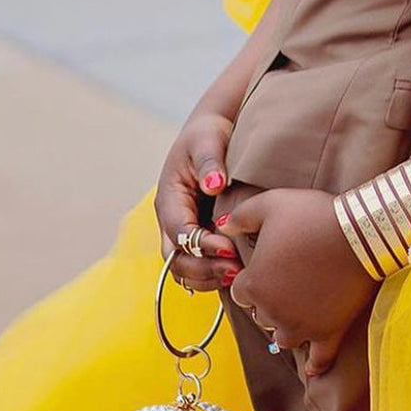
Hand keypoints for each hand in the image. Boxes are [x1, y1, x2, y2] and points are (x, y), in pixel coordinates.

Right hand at [154, 112, 241, 289]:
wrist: (214, 133)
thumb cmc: (209, 134)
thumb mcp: (208, 141)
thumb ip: (210, 162)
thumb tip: (214, 185)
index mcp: (169, 199)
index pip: (178, 232)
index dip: (201, 245)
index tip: (228, 249)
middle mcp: (173, 220)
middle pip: (177, 258)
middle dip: (203, 269)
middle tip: (236, 271)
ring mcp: (184, 231)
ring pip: (186, 268)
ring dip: (209, 277)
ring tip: (240, 276)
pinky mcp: (200, 236)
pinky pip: (200, 265)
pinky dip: (214, 274)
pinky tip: (240, 274)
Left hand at [219, 188, 377, 377]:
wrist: (361, 231)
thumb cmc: (313, 214)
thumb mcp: (271, 204)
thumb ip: (241, 216)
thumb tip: (223, 227)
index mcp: (254, 284)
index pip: (240, 291)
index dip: (252, 278)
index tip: (268, 265)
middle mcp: (272, 311)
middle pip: (261, 315)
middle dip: (270, 300)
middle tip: (289, 281)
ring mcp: (301, 326)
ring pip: (283, 338)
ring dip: (287, 326)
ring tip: (300, 311)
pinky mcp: (329, 332)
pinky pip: (319, 358)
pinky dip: (316, 363)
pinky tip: (314, 368)